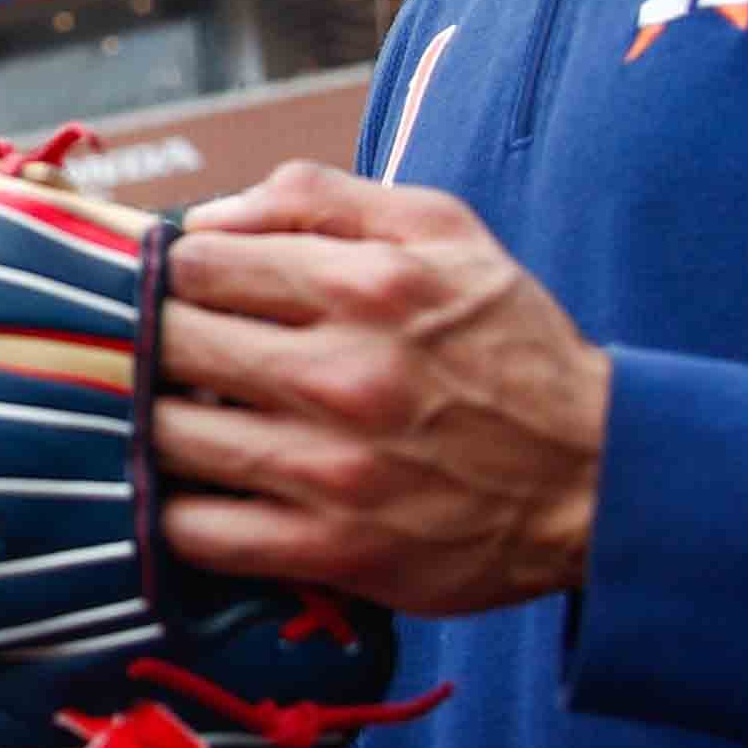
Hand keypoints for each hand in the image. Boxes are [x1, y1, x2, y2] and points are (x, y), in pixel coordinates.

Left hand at [156, 166, 608, 614]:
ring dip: (153, 425)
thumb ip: (319, 199)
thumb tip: (205, 217)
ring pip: (167, 436)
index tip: (171, 291)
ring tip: (173, 417)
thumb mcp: (443, 229)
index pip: (193, 262)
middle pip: (164, 344)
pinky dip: (175, 512)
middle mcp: (342, 373)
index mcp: (366, 285)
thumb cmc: (511, 346)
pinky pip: (197, 532)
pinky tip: (192, 491)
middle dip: (147, 344)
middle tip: (157, 355)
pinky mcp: (331, 548)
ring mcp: (331, 468)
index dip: (167, 273)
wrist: (599, 478)